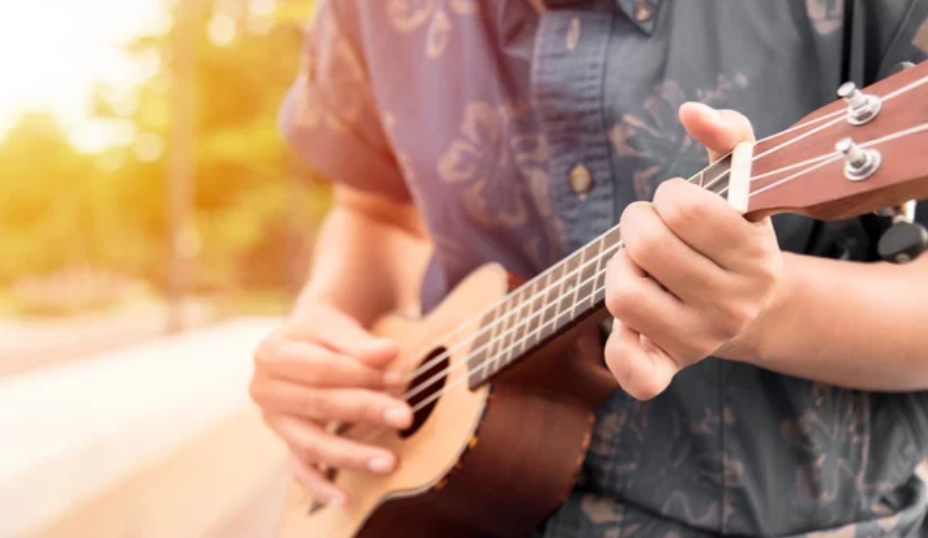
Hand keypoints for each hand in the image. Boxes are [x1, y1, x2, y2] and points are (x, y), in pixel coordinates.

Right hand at [249, 302, 411, 505]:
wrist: (304, 340)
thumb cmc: (324, 332)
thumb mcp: (336, 325)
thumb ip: (359, 341)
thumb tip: (388, 352)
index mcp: (273, 354)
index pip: (322, 368)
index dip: (361, 374)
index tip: (398, 378)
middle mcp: (265, 390)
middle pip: (319, 405)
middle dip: (365, 410)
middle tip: (405, 416)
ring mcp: (274, 421)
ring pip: (311, 443)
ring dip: (352, 454)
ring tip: (389, 461)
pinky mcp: (286, 443)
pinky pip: (300, 470)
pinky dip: (321, 486)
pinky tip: (345, 497)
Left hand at [603, 102, 783, 399]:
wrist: (750, 307)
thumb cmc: (731, 235)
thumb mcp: (741, 182)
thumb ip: (728, 134)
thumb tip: (690, 110)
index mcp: (754, 256)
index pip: (682, 208)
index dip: (668, 197)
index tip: (679, 207)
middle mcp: (733, 305)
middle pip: (645, 247)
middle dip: (637, 227)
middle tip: (652, 235)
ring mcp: (702, 341)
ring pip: (622, 296)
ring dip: (621, 272)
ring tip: (644, 270)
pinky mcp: (671, 367)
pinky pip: (634, 373)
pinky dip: (619, 349)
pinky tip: (630, 325)